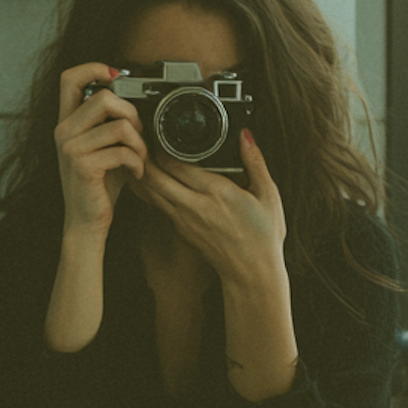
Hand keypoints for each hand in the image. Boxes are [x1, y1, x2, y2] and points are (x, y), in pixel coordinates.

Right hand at [53, 63, 146, 238]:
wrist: (87, 220)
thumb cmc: (98, 184)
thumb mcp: (102, 146)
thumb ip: (108, 122)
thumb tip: (132, 98)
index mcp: (66, 122)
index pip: (69, 78)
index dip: (93, 68)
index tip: (115, 74)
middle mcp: (63, 131)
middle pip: (104, 97)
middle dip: (131, 113)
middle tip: (137, 133)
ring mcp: (70, 148)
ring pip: (119, 125)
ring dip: (139, 142)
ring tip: (139, 157)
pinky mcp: (83, 165)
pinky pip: (122, 150)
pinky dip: (137, 162)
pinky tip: (136, 172)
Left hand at [138, 130, 286, 294]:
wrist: (252, 274)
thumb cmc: (263, 236)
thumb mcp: (268, 195)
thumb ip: (254, 161)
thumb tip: (245, 135)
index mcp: (217, 193)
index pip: (176, 164)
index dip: (161, 146)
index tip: (159, 132)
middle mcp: (194, 206)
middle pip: (154, 177)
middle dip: (143, 156)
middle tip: (141, 140)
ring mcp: (183, 220)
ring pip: (150, 192)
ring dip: (142, 173)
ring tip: (139, 155)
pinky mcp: (179, 230)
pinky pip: (157, 204)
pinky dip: (150, 189)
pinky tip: (150, 178)